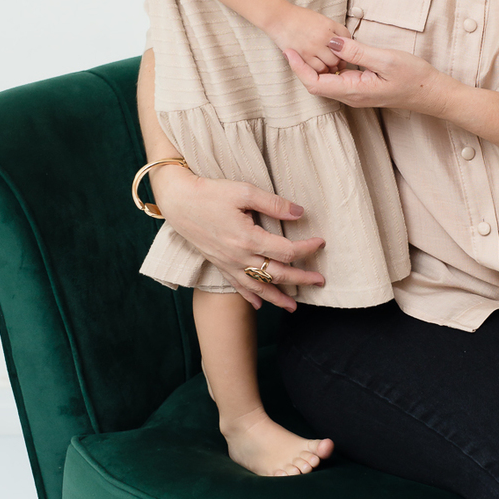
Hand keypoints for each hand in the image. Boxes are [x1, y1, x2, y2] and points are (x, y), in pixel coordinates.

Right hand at [150, 163, 324, 312]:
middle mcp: (239, 256)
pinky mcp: (218, 264)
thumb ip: (273, 204)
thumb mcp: (244, 191)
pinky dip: (249, 297)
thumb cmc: (211, 193)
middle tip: (320, 281)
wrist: (178, 201)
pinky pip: (237, 286)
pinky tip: (259, 305)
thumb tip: (300, 213)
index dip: (307, 249)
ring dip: (277, 298)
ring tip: (293, 307)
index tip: (320, 243)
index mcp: (248, 238)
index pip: (286, 251)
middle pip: (277, 274)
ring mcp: (228, 263)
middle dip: (301, 279)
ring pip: (258, 286)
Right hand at [265, 3, 348, 73]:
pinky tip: (318, 66)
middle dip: (341, 56)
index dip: (345, 43)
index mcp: (329, 24)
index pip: (347, 36)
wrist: (279, 18)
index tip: (341, 46)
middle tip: (336, 58)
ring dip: (331, 65)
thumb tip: (341, 42)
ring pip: (332, 63)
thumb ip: (331, 30)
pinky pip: (319, 68)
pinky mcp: (304, 56)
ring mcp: (314, 46)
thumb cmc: (297, 18)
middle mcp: (324, 35)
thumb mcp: (319, 19)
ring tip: (327, 63)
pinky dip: (321, 70)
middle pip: (342, 52)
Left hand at [284, 34, 454, 115]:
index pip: (314, 83)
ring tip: (304, 47)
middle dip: (300, 66)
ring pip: (326, 82)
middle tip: (291, 45)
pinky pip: (338, 80)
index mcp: (353, 90)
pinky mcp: (362, 90)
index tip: (289, 50)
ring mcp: (356, 94)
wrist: (432, 94)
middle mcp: (351, 96)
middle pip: (315, 84)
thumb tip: (331, 43)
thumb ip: (356, 52)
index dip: (298, 68)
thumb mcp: (385, 60)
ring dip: (313, 66)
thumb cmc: (414, 77)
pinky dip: (328, 67)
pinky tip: (330, 54)